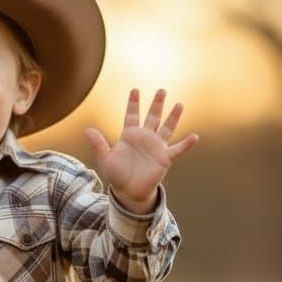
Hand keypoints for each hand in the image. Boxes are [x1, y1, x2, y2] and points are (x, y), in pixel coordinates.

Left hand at [84, 89, 197, 213]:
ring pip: (167, 128)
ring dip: (173, 117)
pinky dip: (186, 144)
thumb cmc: (117, 175)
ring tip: (179, 105)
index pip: (132, 115)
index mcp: (130, 135)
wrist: (129, 191)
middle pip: (152, 117)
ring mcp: (156, 147)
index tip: (135, 90)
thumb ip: (98, 144)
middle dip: (157, 104)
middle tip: (162, 90)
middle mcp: (145, 138)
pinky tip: (194, 137)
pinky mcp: (165, 158)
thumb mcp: (105, 159)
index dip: (134, 103)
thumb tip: (87, 130)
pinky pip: (177, 149)